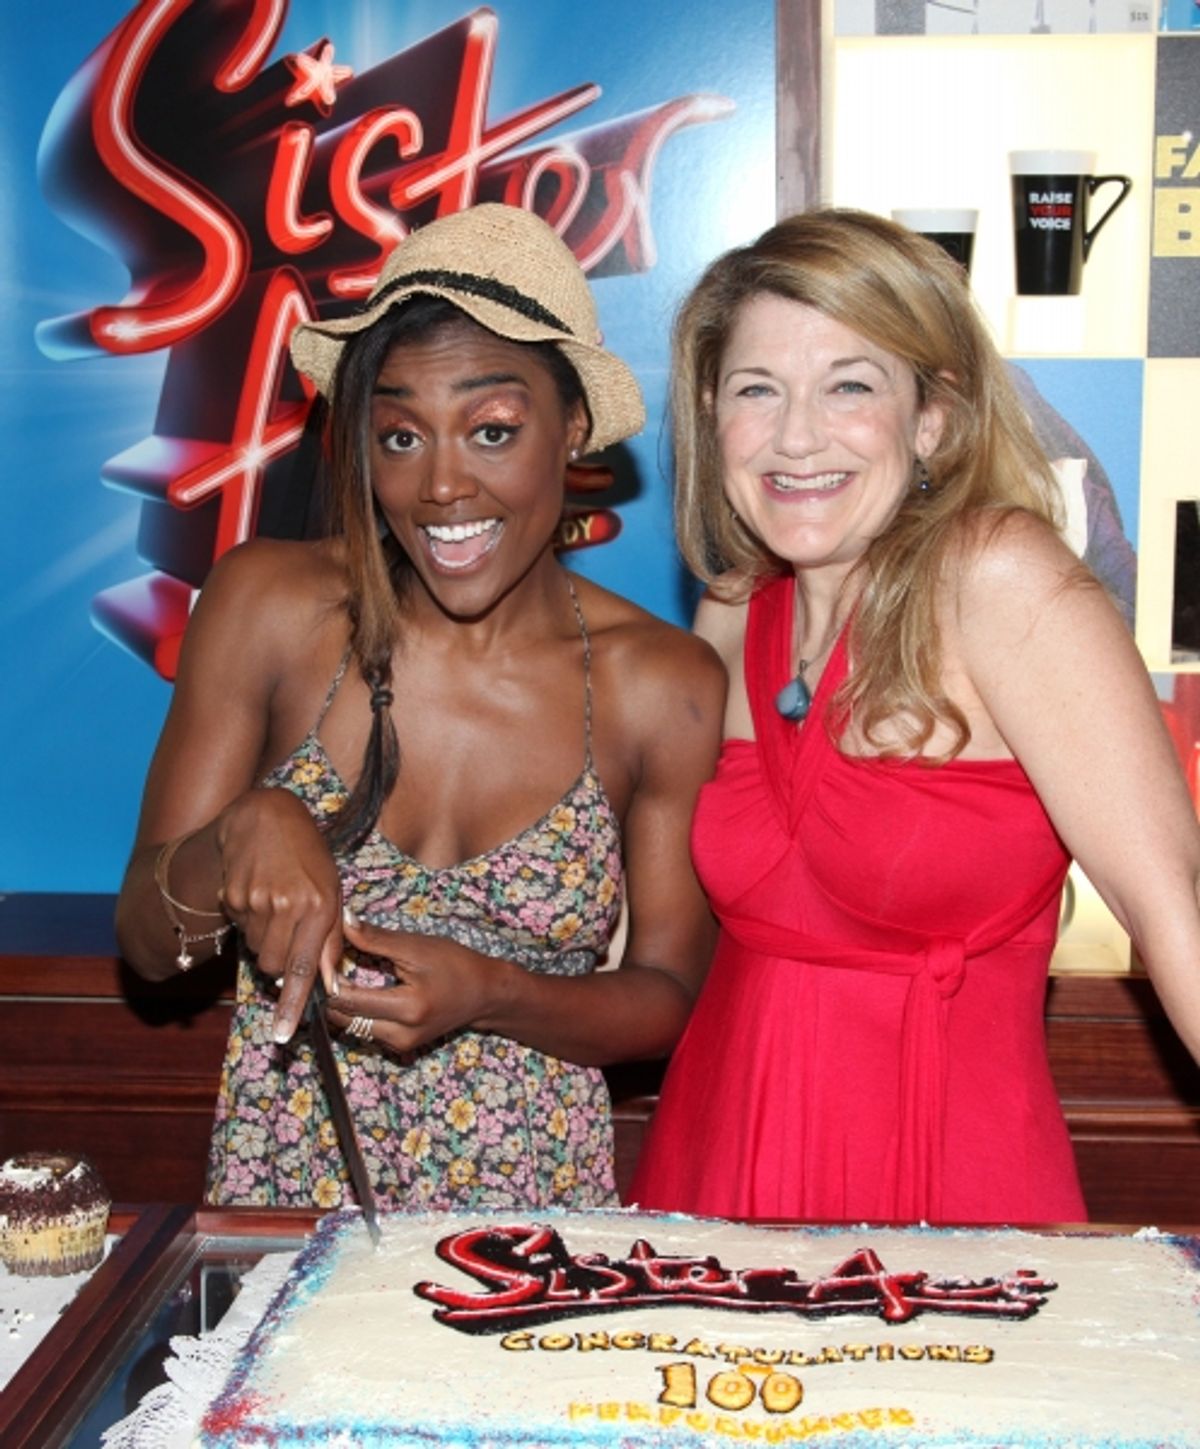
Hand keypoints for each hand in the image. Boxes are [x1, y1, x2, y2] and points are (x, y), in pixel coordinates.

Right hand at [215, 788, 342, 1041]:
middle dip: (280, 960)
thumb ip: (331, 939)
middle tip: (288, 930)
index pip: (304, 968)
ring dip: (265, 939)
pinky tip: (259, 893)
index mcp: (320, 907)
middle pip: (275, 966)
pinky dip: (249, 920)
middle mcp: (288, 906)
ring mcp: (257, 901)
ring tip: (276, 903)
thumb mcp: (332, 892)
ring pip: (257, 951)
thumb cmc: (308, 858)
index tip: (284, 1035)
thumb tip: (330, 984)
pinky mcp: (233, 897)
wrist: (266, 819)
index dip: (294, 1005)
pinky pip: (240, 930)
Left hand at [324, 916, 500, 1053]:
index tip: (323, 959)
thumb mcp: (416, 947)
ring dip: (342, 1004)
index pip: (350, 1000)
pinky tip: (359, 991)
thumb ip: (375, 938)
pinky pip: (365, 1030)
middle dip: (332, 994)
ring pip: (352, 1027)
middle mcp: (401, 1034)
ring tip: (341, 978)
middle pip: (345, 1018)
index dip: (330, 980)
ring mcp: (400, 1045)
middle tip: (327, 968)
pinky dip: (357, 1012)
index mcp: (408, 1008)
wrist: (484, 994)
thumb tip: (344, 921)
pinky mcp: (400, 1047)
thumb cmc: (454, 965)